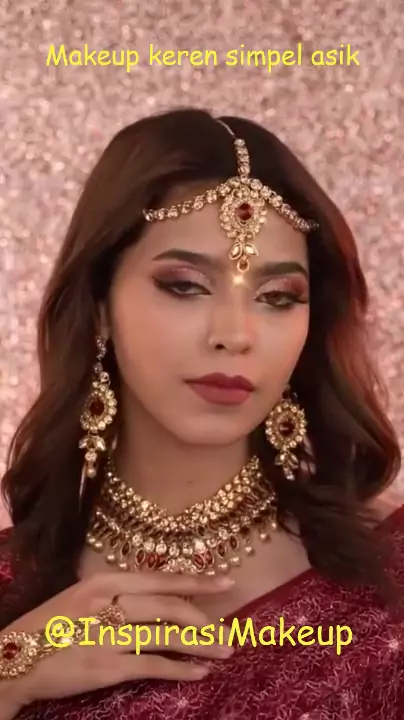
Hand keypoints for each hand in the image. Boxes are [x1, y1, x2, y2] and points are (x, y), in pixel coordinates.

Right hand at [0, 572, 234, 708]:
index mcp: (105, 580)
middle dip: (203, 618)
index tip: (225, 582)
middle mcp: (109, 603)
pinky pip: (151, 665)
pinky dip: (179, 669)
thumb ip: (120, 593)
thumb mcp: (84, 595)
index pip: (160, 578)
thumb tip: (161, 597)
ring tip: (224, 651)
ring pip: (165, 635)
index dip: (196, 581)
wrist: (14, 657)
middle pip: (168, 606)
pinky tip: (199, 672)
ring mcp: (108, 636)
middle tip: (230, 629)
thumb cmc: (51, 624)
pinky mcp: (105, 667)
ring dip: (200, 644)